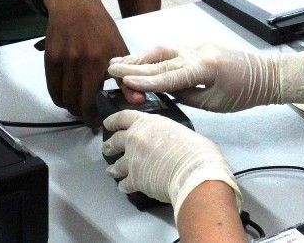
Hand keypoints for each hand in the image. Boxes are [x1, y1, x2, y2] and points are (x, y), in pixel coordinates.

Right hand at [43, 0, 127, 125]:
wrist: (75, 5)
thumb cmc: (102, 28)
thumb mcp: (119, 50)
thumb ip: (126, 78)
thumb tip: (137, 101)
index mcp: (100, 62)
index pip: (92, 101)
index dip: (94, 117)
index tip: (99, 121)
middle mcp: (80, 63)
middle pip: (76, 103)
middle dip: (83, 115)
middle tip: (90, 116)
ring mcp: (63, 61)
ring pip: (62, 98)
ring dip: (71, 108)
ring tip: (79, 107)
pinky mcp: (50, 59)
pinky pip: (52, 88)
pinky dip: (59, 98)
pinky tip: (67, 97)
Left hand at [103, 110, 240, 220]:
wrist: (193, 171)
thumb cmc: (196, 150)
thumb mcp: (184, 132)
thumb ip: (172, 135)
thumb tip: (177, 144)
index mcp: (149, 123)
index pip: (124, 117)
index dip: (114, 120)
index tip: (107, 123)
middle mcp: (136, 139)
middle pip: (115, 140)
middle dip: (109, 145)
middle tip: (107, 148)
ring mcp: (132, 159)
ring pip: (116, 164)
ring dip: (113, 168)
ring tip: (112, 171)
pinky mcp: (134, 179)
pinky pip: (124, 184)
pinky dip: (124, 186)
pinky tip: (125, 187)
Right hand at [107, 45, 303, 111]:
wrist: (267, 74)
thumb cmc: (244, 93)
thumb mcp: (214, 103)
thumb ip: (187, 95)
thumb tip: (164, 91)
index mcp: (205, 68)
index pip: (169, 76)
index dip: (145, 81)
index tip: (125, 83)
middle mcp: (198, 52)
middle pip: (161, 60)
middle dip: (134, 66)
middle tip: (111, 70)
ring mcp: (197, 47)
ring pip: (163, 51)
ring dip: (140, 58)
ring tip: (119, 64)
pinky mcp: (198, 47)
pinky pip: (171, 51)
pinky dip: (153, 56)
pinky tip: (140, 61)